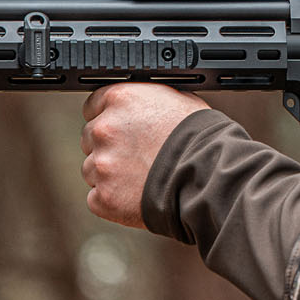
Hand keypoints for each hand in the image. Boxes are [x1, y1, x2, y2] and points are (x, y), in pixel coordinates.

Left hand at [80, 83, 209, 227]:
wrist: (209, 177)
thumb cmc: (202, 139)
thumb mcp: (179, 100)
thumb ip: (148, 101)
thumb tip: (143, 105)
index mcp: (120, 99)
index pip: (93, 106)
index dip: (109, 118)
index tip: (122, 130)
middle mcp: (104, 128)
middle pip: (90, 138)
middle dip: (109, 147)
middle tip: (136, 156)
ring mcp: (102, 164)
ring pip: (92, 169)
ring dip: (110, 174)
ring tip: (140, 178)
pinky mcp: (104, 197)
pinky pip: (97, 198)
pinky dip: (113, 200)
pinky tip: (136, 196)